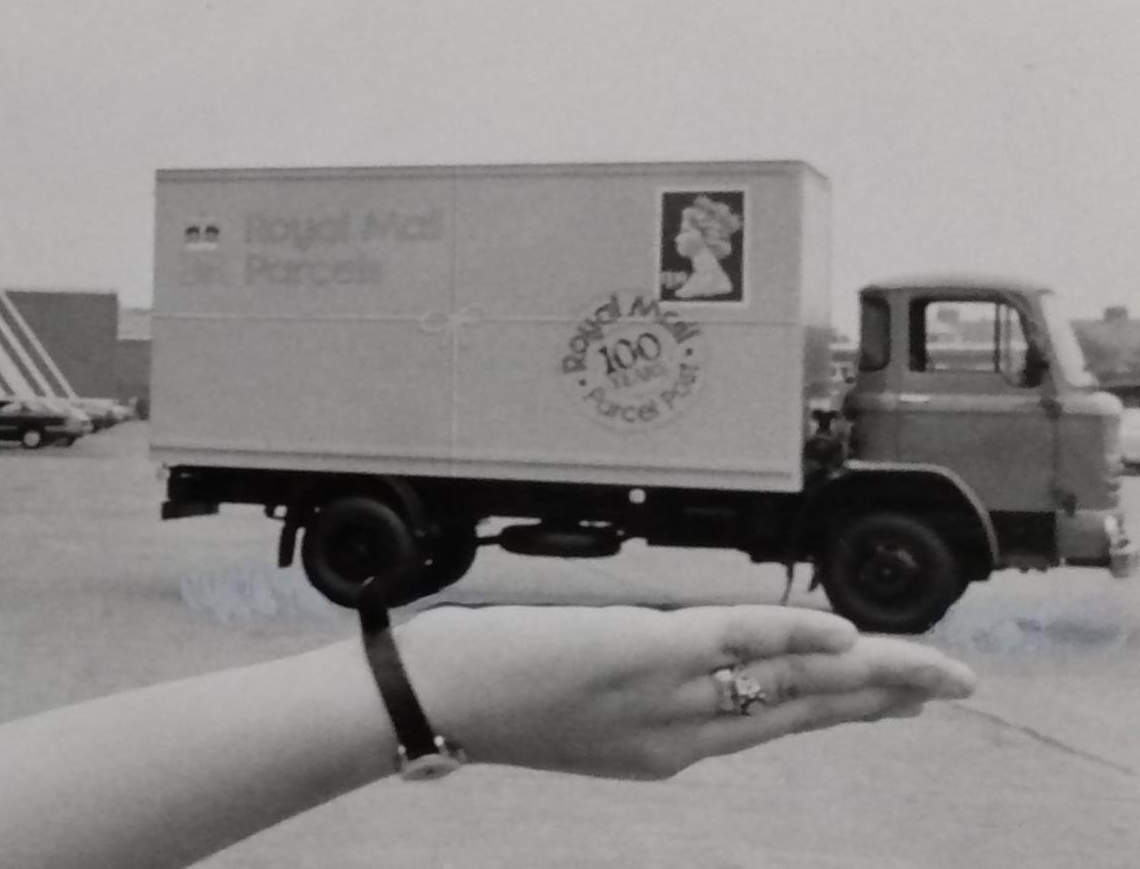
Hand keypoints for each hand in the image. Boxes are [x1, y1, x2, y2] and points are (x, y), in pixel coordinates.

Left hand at [394, 604, 974, 779]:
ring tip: (933, 672)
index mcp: (665, 750)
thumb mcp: (576, 707)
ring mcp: (661, 696)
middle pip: (800, 712)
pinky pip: (731, 645)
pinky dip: (791, 636)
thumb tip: (670, 658)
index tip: (901, 700)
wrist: (428, 703)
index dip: (844, 709)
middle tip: (957, 687)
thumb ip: (633, 692)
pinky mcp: (636, 654)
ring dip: (868, 672)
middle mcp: (675, 736)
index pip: (775, 726)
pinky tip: (845, 637)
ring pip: (783, 682)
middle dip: (884, 698)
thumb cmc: (487, 694)